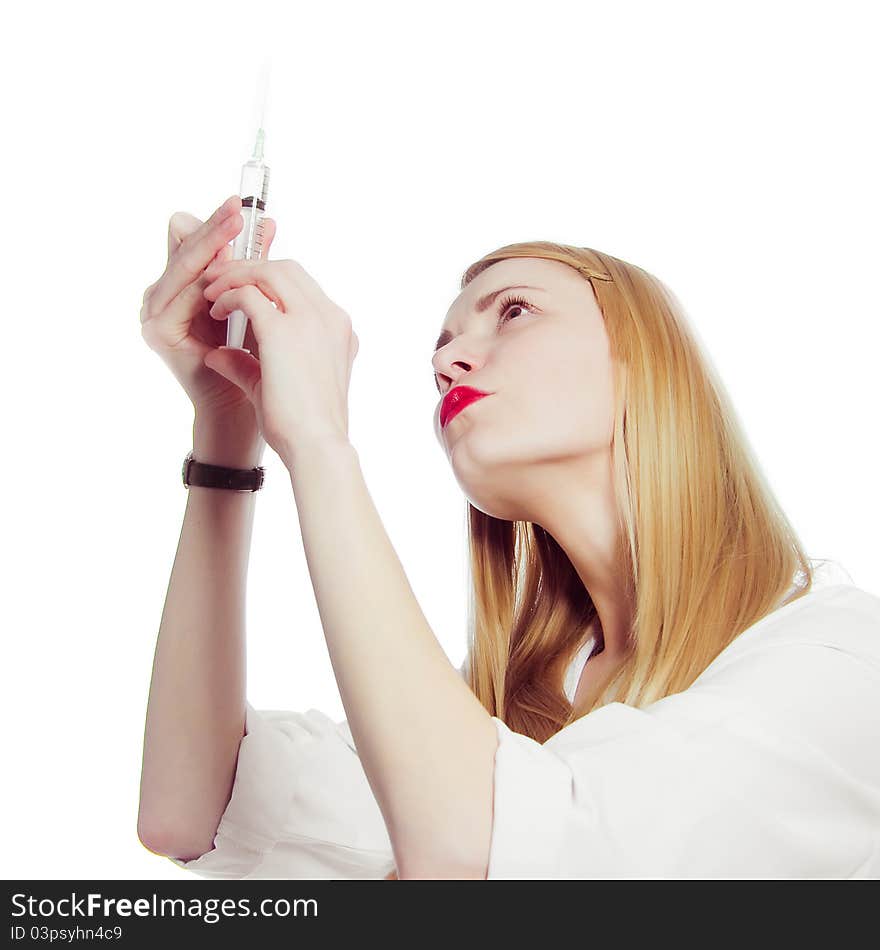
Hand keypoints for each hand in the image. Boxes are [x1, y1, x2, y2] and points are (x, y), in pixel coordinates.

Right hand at [140, 195, 276, 417]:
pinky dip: (207, 277)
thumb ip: (254, 267)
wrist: (245, 410)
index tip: (251, 211)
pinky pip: (185, 294)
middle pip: (186, 246)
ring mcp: (155, 313)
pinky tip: (228, 263)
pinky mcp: (159, 331)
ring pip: (185, 264)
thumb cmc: (257, 362)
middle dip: (218, 227)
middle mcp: (163, 297)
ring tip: (236, 223)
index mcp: (184, 289)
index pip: (197, 243)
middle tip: (240, 206)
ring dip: (212, 243)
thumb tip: (269, 223)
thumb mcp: (257, 305)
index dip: (222, 227)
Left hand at [200, 256, 358, 466]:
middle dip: (249, 268)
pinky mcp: (283, 331)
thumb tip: (217, 355)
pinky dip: (228, 296)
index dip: (269, 282)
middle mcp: (330, 317)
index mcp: (338, 329)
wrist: (316, 448)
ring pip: (269, 271)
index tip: (242, 290)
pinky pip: (248, 294)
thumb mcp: (279, 386)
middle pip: (287, 269)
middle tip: (220, 280)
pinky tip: (214, 311)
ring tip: (211, 291)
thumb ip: (250, 364)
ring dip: (236, 275)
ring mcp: (310, 320)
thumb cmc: (302, 427)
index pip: (302, 287)